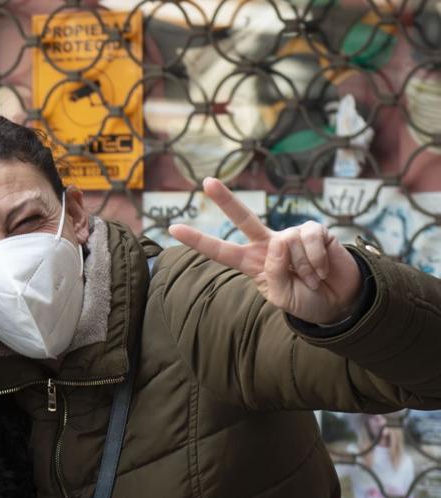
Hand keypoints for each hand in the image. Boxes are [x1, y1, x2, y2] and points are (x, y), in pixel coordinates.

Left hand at [169, 178, 363, 324]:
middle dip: (226, 199)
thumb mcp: (281, 297)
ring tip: (310, 279)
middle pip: (244, 218)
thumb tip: (277, 242)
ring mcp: (291, 234)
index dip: (198, 240)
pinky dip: (315, 261)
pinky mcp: (314, 230)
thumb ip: (273, 274)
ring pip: (287, 243)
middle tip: (207, 182)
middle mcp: (268, 244)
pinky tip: (321, 270)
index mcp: (252, 262)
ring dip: (302, 269)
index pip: (221, 250)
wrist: (338, 301)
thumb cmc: (304, 300)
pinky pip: (309, 240)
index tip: (173, 228)